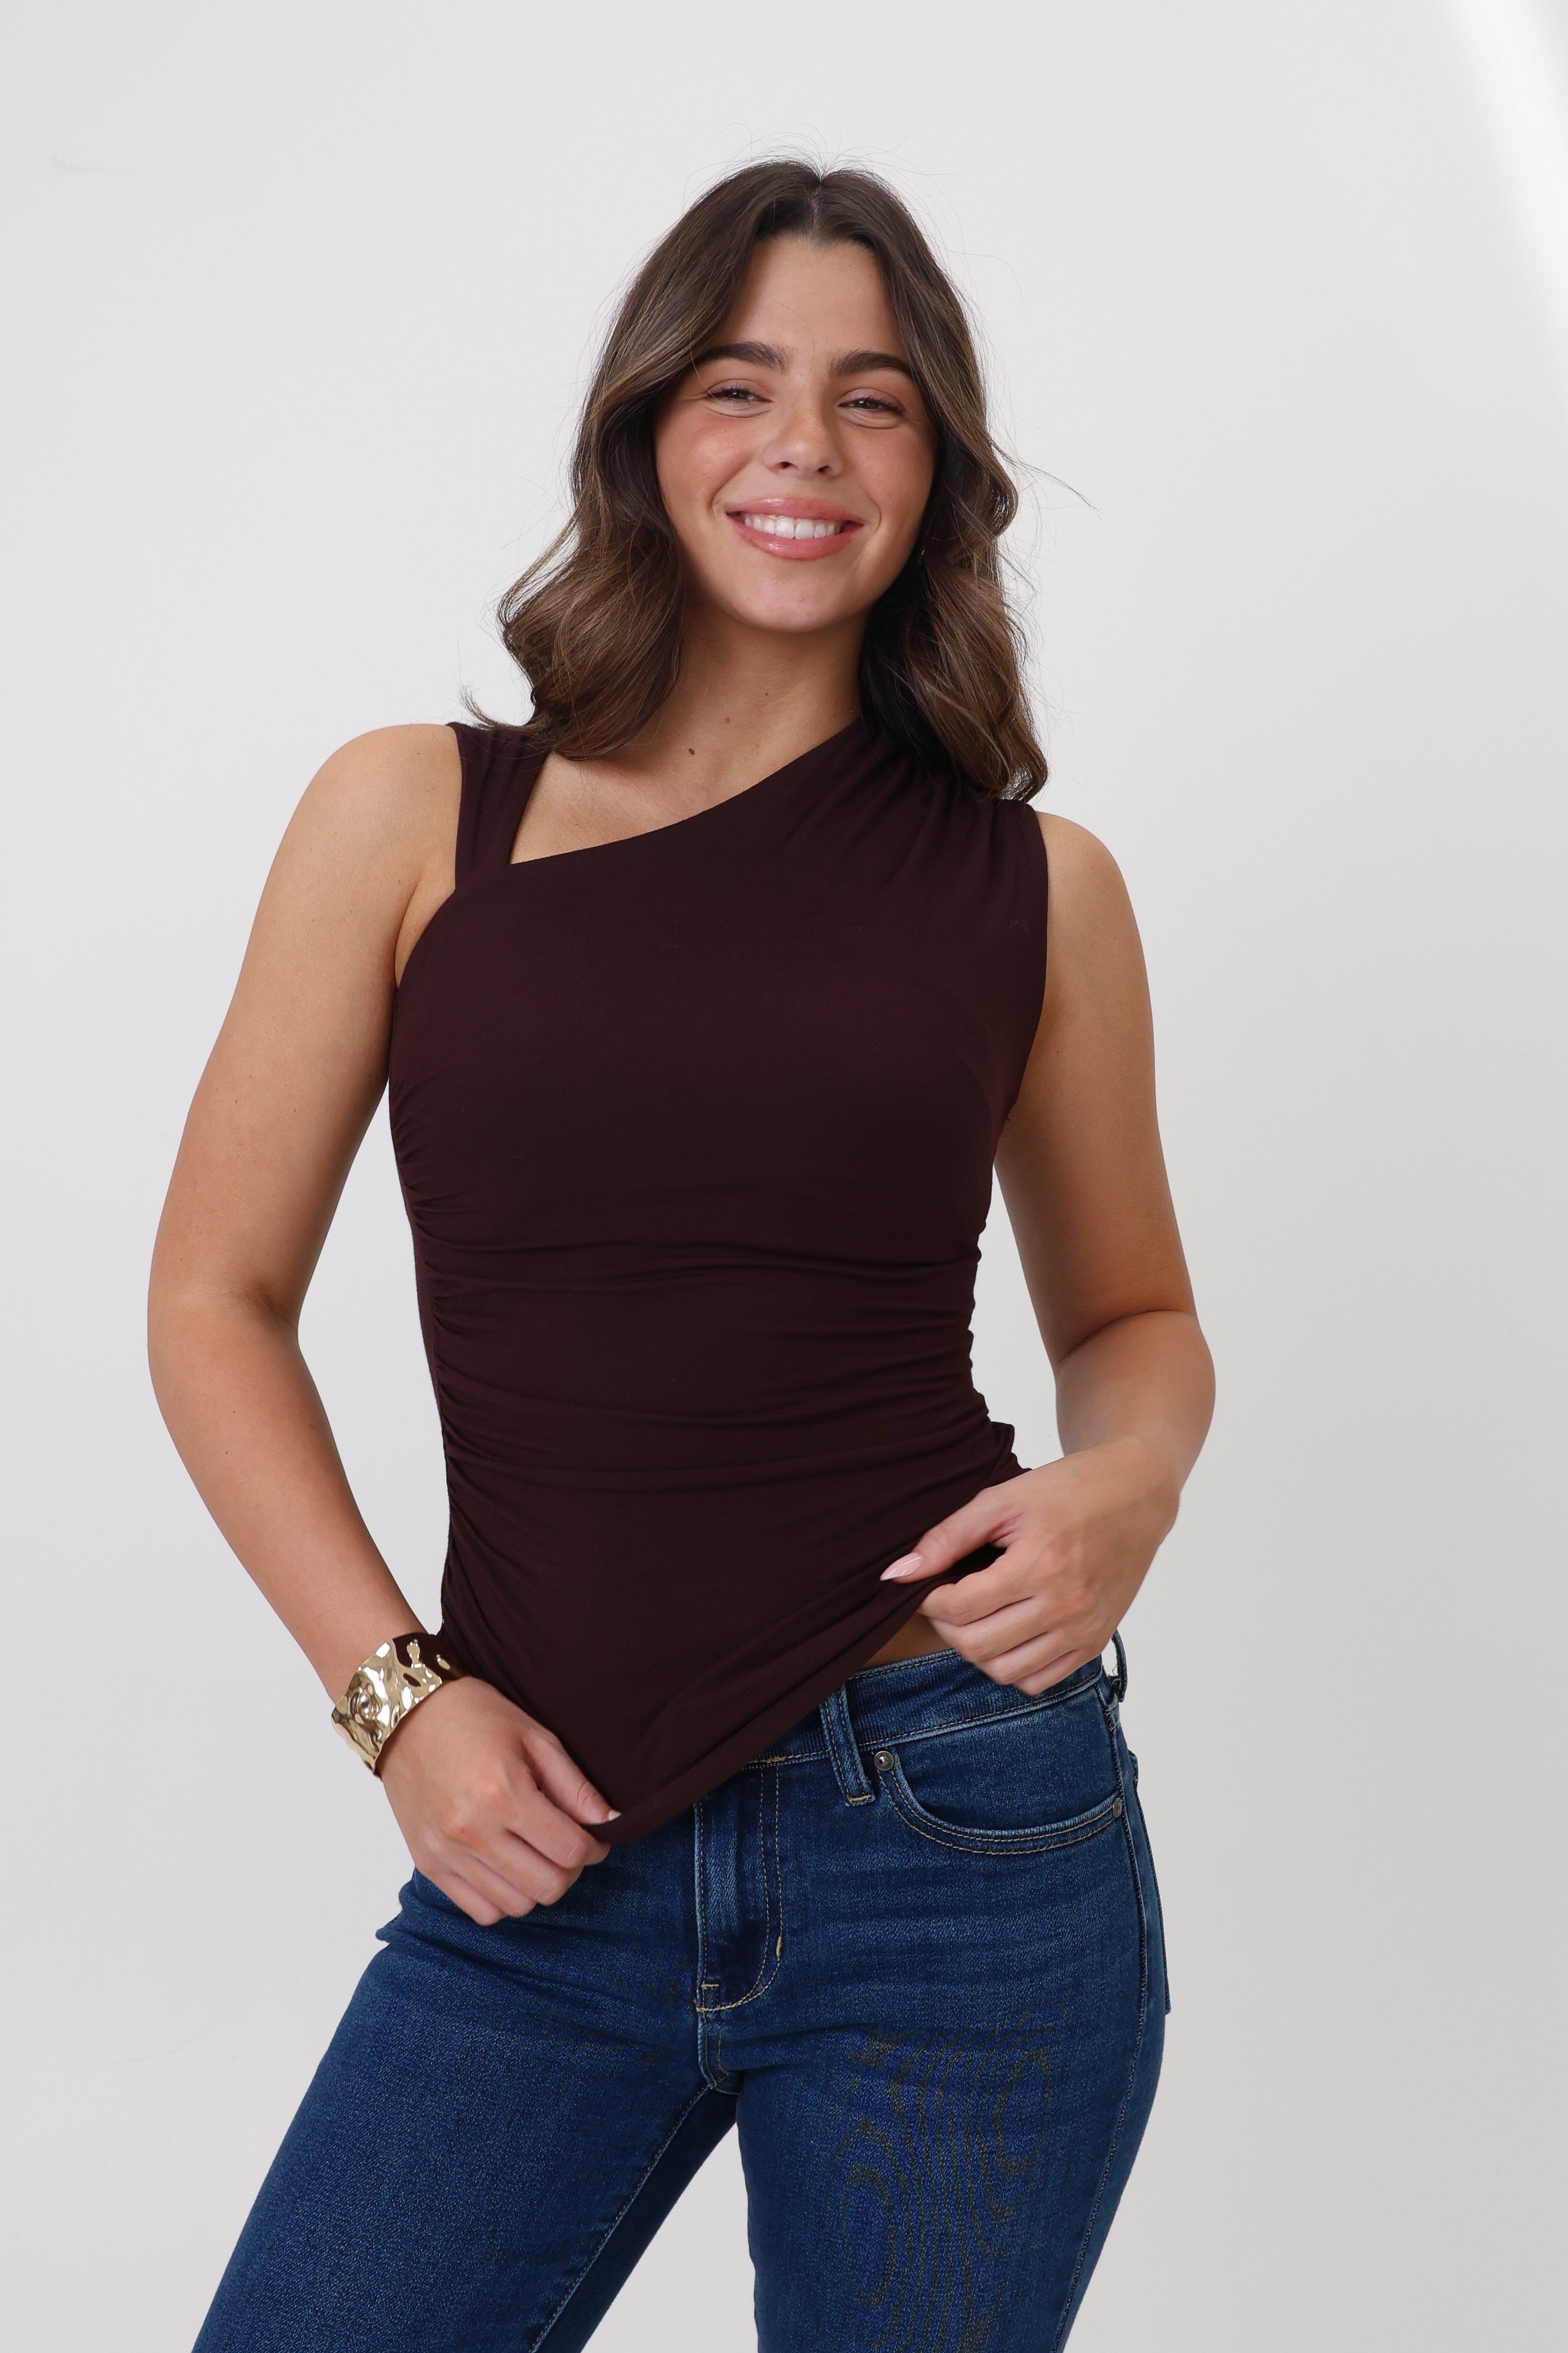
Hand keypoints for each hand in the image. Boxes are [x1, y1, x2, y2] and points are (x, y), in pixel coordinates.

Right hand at [377, 1677, 617, 1925]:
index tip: (594, 1837)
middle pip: (547, 1886)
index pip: (570, 1851)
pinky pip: (479, 1910)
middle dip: (570, 1870)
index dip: (594, 1848)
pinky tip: (505, 1867)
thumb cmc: (475, 1717)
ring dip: (536, 1885)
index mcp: (504, 1793)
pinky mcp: (428, 1864)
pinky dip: (501, 1899)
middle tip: (567, 1846)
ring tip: (535, 1854)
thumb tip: (611, 1822)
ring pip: (516, 1906)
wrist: (407, 1715)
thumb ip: (575, 1786)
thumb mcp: (535, 1737)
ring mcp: (447, 1852)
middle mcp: (472, 1830)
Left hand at [881, 1438, 1177, 1694]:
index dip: (928, 1600)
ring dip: (976, 1650)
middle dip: (947, 1627)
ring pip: (1005, 1672)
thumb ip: (947, 1537)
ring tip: (974, 1617)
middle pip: (978, 1646)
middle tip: (945, 1600)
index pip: (961, 1608)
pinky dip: (1012, 1666)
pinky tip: (1007, 1632)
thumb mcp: (1002, 1499)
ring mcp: (1084, 1629)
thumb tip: (897, 1574)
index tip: (925, 1585)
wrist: (1136, 1496)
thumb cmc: (1067, 1490)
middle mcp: (1065, 1605)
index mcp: (1040, 1564)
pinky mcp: (1096, 1641)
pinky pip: (1039, 1681)